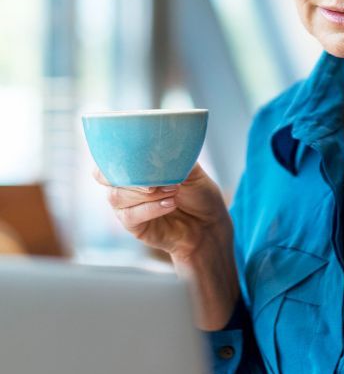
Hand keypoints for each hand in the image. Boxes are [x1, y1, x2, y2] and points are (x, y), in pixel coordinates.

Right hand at [94, 163, 228, 264]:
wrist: (208, 223)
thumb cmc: (197, 194)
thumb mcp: (192, 171)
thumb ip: (176, 159)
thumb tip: (166, 147)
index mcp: (133, 168)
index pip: (107, 158)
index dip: (114, 156)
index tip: (138, 156)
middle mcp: (124, 186)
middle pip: (104, 177)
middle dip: (128, 175)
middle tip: (155, 179)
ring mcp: (126, 207)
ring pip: (116, 197)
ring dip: (145, 193)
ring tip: (172, 190)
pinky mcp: (133, 226)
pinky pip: (130, 216)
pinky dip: (151, 208)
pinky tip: (170, 204)